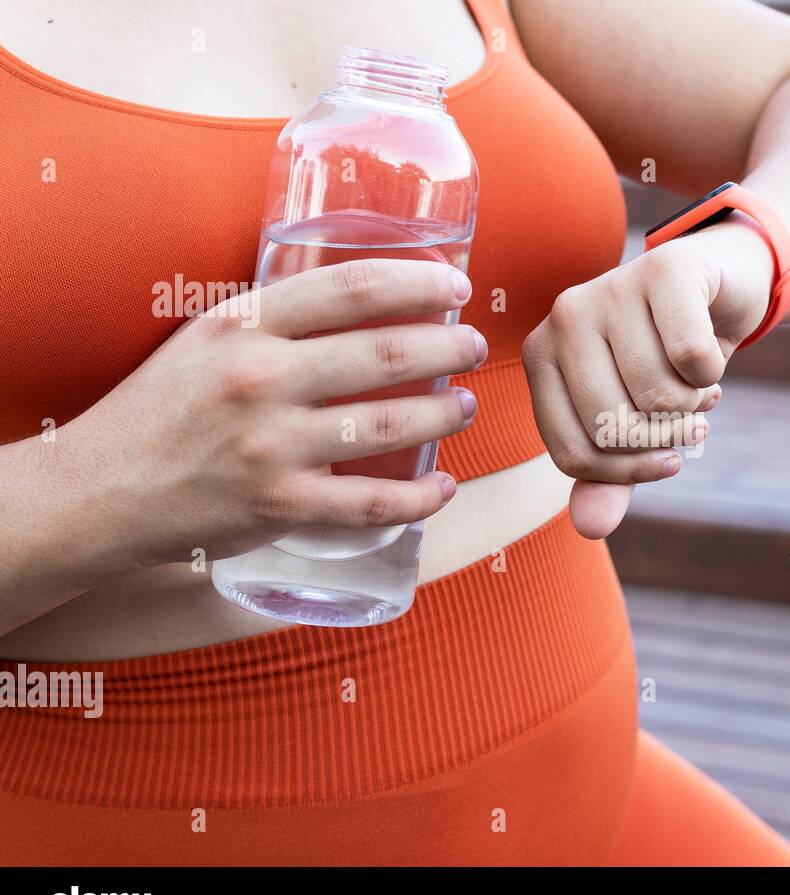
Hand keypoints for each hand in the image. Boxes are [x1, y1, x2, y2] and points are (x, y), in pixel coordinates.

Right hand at [62, 258, 485, 568]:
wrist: (104, 489)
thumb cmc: (164, 407)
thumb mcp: (208, 337)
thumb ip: (276, 318)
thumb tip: (366, 301)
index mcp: (244, 326)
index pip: (353, 288)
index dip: (419, 281)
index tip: (455, 284)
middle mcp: (261, 381)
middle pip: (386, 353)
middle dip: (448, 345)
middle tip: (473, 345)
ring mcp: (272, 447)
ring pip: (389, 424)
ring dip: (443, 414)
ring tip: (465, 405)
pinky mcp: (281, 506)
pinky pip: (372, 504)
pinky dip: (420, 498)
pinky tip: (444, 487)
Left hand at [522, 218, 774, 537]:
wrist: (718, 285)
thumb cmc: (664, 359)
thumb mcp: (634, 422)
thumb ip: (609, 477)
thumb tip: (591, 528)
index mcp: (542, 356)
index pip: (572, 452)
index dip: (625, 474)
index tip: (665, 464)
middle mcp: (564, 317)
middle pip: (611, 426)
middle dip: (664, 440)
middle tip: (688, 424)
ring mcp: (610, 286)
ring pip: (656, 393)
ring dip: (694, 407)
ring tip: (699, 390)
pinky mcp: (664, 268)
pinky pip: (692, 356)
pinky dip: (713, 372)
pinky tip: (711, 358)